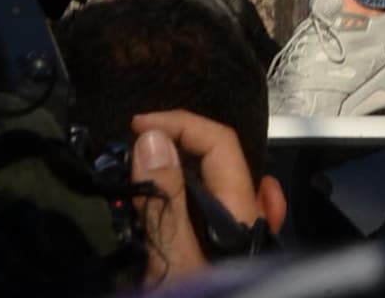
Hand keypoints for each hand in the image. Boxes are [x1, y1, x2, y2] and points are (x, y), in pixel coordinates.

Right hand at [131, 109, 260, 286]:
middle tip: (134, 145)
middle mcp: (249, 223)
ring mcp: (243, 242)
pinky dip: (198, 199)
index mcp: (242, 215)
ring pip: (217, 188)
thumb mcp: (175, 262)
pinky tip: (187, 197)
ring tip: (148, 163)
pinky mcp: (227, 261)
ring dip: (184, 170)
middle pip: (218, 162)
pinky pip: (220, 218)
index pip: (219, 142)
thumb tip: (153, 140)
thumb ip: (165, 205)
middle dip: (177, 144)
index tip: (140, 125)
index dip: (179, 123)